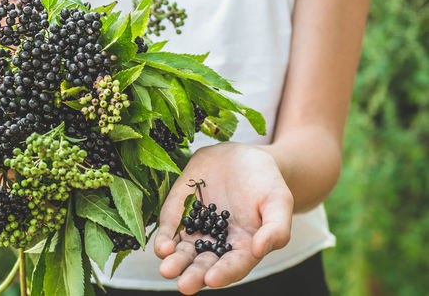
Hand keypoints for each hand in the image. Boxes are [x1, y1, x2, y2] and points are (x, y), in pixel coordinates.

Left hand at [154, 142, 293, 294]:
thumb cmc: (265, 182)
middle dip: (193, 276)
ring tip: (167, 269)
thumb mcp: (279, 201)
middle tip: (184, 285)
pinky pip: (169, 231)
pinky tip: (162, 247)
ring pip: (182, 254)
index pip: (233, 266)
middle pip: (203, 266)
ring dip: (175, 263)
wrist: (242, 157)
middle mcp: (216, 245)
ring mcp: (195, 231)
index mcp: (243, 248)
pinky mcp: (178, 214)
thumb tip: (259, 250)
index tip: (212, 278)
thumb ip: (276, 228)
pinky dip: (164, 240)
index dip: (223, 274)